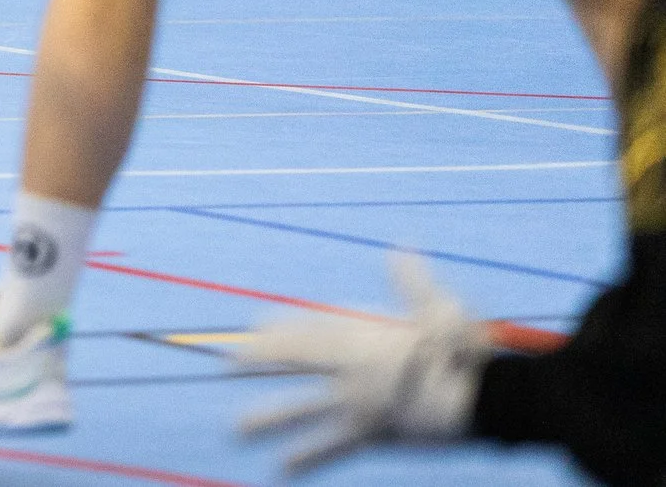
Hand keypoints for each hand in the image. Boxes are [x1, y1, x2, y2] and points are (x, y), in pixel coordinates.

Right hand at [233, 253, 489, 475]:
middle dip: (263, 364)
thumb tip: (401, 248)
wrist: (488, 400)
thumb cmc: (467, 352)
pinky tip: (283, 468)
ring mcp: (362, 403)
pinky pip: (334, 446)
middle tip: (226, 365)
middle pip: (298, 365)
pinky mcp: (375, 434)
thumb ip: (414, 287)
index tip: (252, 325)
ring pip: (306, 410)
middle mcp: (354, 370)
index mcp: (363, 337)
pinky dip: (309, 457)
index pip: (312, 327)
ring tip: (238, 428)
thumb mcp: (440, 313)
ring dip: (272, 417)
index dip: (281, 326)